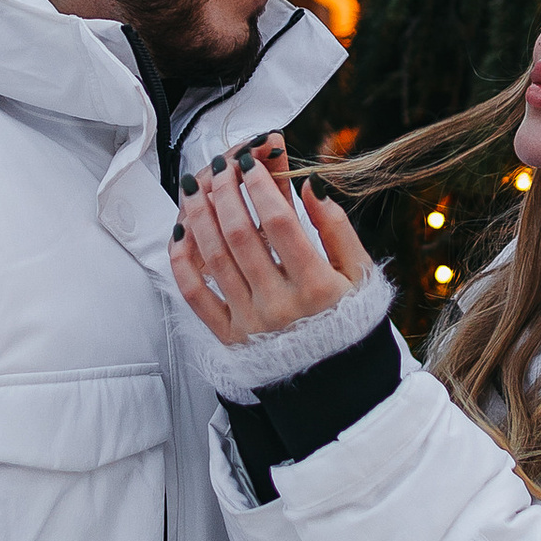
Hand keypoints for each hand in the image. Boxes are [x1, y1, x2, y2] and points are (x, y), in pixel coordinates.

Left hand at [171, 138, 374, 347]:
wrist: (335, 380)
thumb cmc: (349, 319)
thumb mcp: (358, 273)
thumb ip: (337, 227)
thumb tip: (311, 185)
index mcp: (316, 286)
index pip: (280, 222)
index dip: (261, 185)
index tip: (251, 161)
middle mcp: (279, 305)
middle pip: (241, 234)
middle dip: (227, 191)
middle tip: (221, 165)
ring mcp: (250, 322)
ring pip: (214, 257)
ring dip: (201, 215)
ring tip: (197, 185)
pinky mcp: (229, 337)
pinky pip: (196, 294)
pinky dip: (183, 261)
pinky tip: (181, 232)